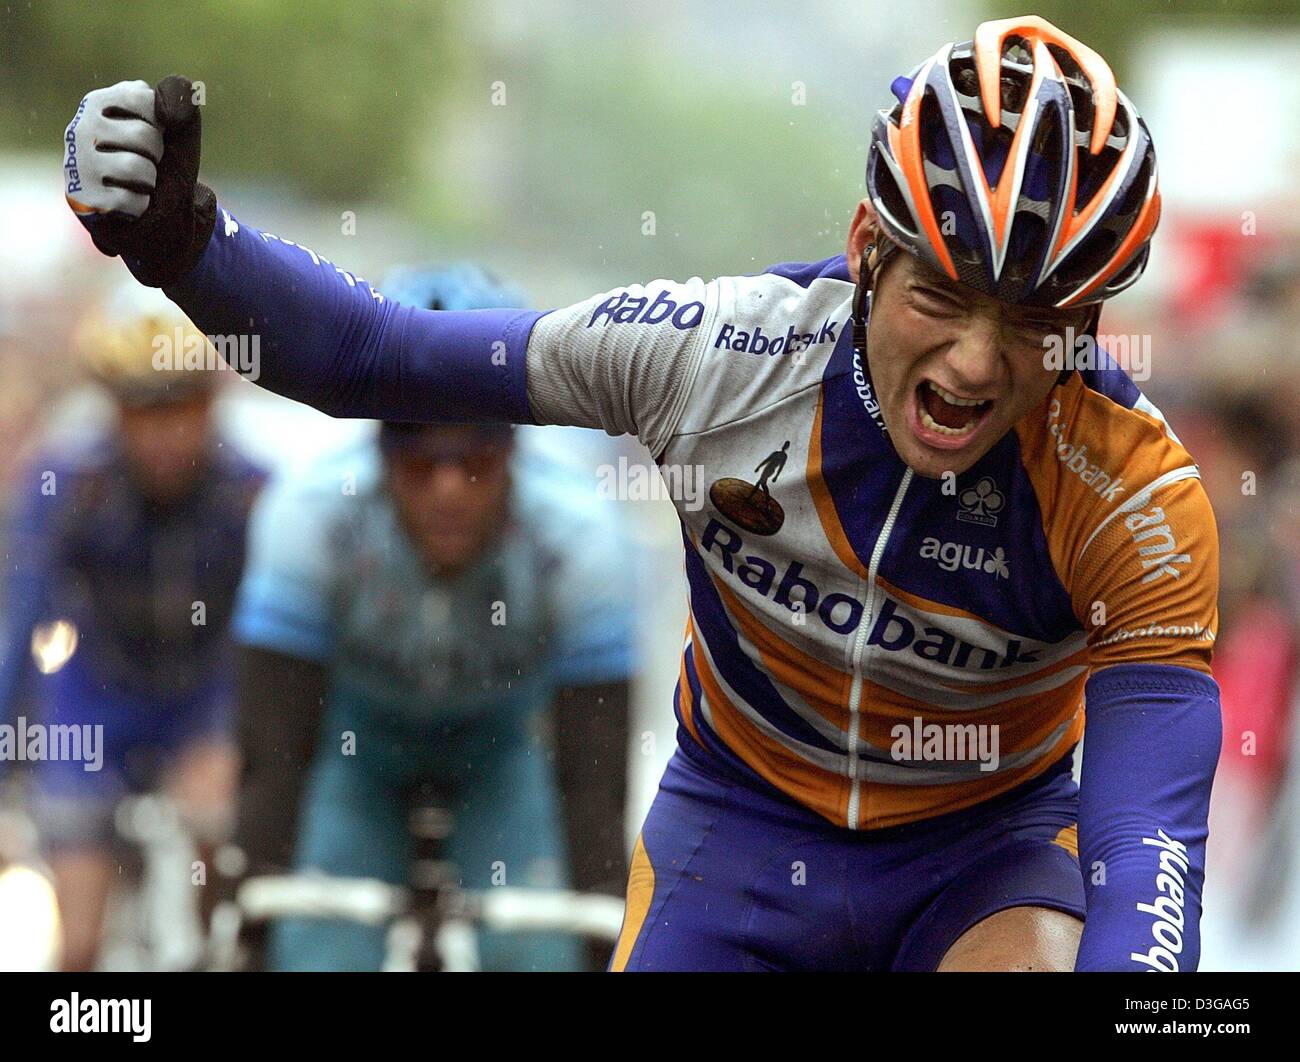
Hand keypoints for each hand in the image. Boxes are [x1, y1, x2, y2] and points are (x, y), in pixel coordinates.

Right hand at [63, 75, 216, 287]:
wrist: (153, 219)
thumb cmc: (161, 167)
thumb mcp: (178, 135)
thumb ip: (181, 108)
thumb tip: (177, 100)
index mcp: (99, 103)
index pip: (144, 98)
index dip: (164, 124)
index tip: (157, 134)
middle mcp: (80, 128)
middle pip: (144, 135)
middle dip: (158, 156)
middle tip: (146, 163)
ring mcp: (76, 162)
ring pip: (136, 167)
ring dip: (151, 182)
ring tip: (139, 183)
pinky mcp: (82, 197)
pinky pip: (130, 199)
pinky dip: (142, 205)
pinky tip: (129, 202)